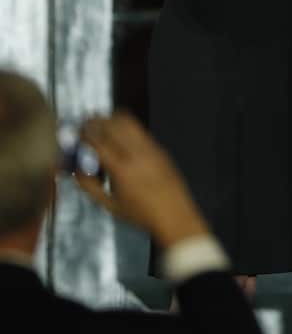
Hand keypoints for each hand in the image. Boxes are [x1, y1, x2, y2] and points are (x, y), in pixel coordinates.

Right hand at [73, 112, 209, 248]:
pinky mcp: (160, 149)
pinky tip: (120, 135)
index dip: (84, 134)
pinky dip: (127, 127)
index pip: (98, 142)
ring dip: (113, 120)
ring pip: (130, 123)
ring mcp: (151, 149)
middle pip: (114, 125)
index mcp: (122, 169)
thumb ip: (90, 186)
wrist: (174, 214)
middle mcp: (137, 154)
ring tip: (101, 124)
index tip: (75, 133)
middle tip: (85, 124)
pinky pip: (141, 131)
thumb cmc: (140, 214)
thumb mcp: (110, 205)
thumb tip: (76, 170)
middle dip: (97, 121)